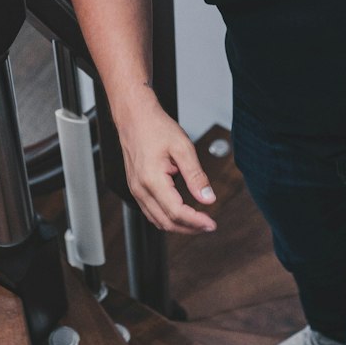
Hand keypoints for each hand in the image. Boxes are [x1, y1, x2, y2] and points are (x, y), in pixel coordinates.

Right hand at [116, 101, 216, 234]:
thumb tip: (208, 198)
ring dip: (178, 226)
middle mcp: (140, 188)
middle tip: (208, 225)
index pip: (176, 212)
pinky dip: (167, 218)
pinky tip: (180, 213)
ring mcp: (136, 189)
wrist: (134, 116)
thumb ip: (196, 176)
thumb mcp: (183, 148)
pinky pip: (151, 212)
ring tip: (198, 222)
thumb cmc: (155, 127)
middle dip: (190, 228)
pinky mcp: (136, 187)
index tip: (211, 223)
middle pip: (166, 222)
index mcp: (152, 179)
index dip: (196, 221)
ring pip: (157, 220)